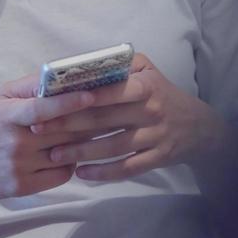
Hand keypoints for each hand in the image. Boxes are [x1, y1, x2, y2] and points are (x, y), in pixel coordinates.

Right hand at [0, 74, 95, 204]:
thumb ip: (27, 88)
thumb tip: (58, 76)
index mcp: (6, 115)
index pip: (41, 109)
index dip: (68, 102)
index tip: (91, 95)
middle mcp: (14, 142)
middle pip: (61, 131)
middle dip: (87, 121)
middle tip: (109, 111)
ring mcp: (20, 166)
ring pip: (66, 153)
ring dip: (82, 143)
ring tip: (94, 131)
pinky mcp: (24, 187)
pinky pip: (62, 175)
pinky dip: (71, 163)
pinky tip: (69, 153)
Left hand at [31, 54, 232, 181]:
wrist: (198, 126)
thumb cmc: (161, 92)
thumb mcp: (146, 69)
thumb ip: (118, 65)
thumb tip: (81, 64)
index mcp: (144, 86)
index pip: (108, 91)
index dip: (79, 98)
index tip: (50, 103)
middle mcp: (150, 110)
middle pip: (103, 120)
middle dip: (68, 126)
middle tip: (40, 131)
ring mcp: (154, 137)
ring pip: (112, 147)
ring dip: (81, 152)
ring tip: (55, 154)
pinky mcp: (157, 159)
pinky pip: (126, 168)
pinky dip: (103, 173)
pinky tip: (82, 173)